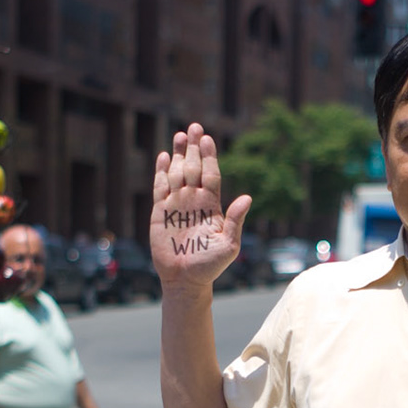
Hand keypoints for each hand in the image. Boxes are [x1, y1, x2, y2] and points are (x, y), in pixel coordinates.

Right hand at [152, 123, 251, 293]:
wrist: (185, 280)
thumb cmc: (210, 265)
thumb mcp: (228, 245)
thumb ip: (235, 221)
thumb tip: (247, 198)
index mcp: (211, 205)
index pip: (211, 174)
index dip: (209, 156)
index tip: (207, 138)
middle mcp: (194, 200)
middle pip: (194, 168)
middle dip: (194, 148)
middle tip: (194, 127)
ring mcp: (176, 204)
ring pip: (177, 173)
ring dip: (179, 154)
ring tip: (180, 135)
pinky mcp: (160, 212)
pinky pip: (160, 187)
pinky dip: (162, 171)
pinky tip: (165, 156)